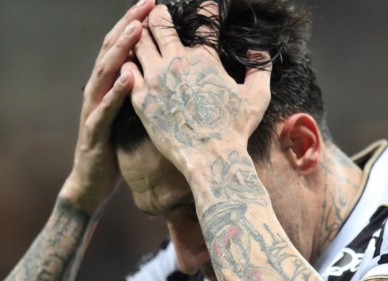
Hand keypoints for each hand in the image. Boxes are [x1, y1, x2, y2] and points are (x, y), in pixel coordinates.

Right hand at [62, 0, 155, 212]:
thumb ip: (139, 90)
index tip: (152, 2)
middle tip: (146, 3)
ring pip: (105, 73)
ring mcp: (93, 109)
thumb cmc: (115, 147)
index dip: (134, 22)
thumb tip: (161, 69)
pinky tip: (129, 78)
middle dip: (128, 24)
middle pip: (111, 50)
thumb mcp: (130, 113)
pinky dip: (116, 92)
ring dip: (121, 50)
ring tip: (137, 30)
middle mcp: (97, 90)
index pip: (121, 46)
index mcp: (108, 84)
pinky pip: (105, 109)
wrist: (92, 182)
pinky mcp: (94, 131)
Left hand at [123, 2, 270, 174]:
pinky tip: (132, 63)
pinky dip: (129, 62)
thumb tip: (257, 49)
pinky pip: (127, 69)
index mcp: (205, 58)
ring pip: (138, 42)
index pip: (204, 20)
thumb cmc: (235, 130)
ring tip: (141, 36)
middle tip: (158, 14)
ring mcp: (156, 79)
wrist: (210, 158)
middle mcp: (177, 62)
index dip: (205, 8)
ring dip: (140, 35)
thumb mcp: (258, 97)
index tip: (205, 5)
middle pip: (159, 22)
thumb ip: (261, 68)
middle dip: (159, 14)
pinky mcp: (141, 98)